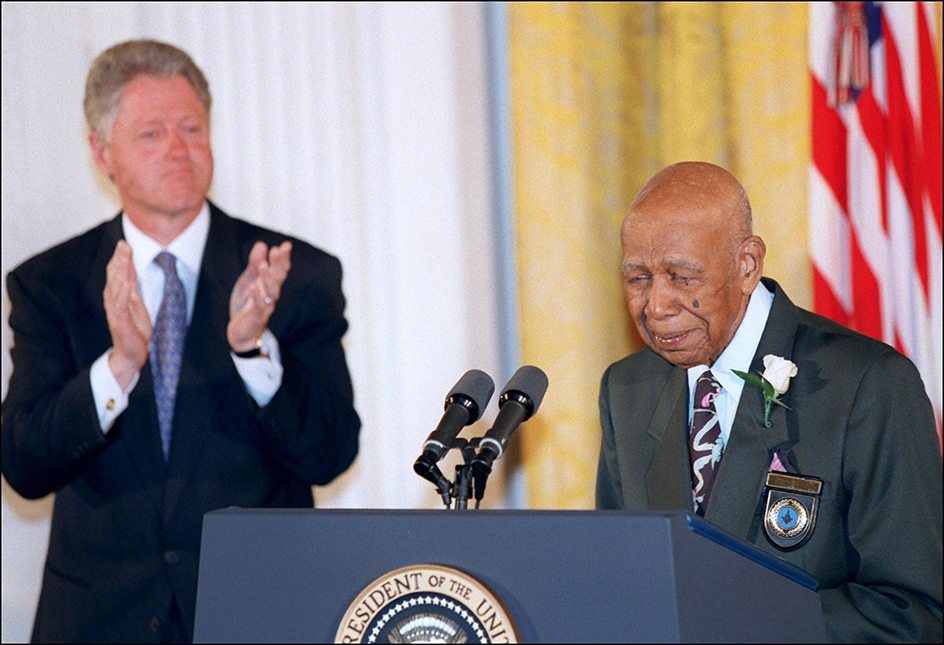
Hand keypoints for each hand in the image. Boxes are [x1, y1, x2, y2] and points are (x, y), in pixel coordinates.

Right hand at [104, 240, 151, 388]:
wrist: (131, 354)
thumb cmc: (134, 330)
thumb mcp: (136, 305)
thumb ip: (132, 289)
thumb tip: (130, 271)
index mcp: (118, 297)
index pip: (117, 274)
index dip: (121, 258)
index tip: (124, 243)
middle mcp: (113, 302)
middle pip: (114, 277)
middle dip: (119, 260)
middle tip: (124, 244)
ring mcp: (115, 311)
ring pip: (115, 287)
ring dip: (120, 271)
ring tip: (124, 257)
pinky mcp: (119, 322)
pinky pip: (120, 305)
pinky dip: (122, 293)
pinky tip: (125, 282)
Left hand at [228, 241, 291, 351]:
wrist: (241, 331)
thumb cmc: (247, 304)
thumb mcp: (248, 280)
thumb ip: (254, 264)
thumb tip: (262, 244)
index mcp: (269, 284)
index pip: (279, 269)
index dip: (282, 258)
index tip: (285, 245)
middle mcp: (270, 294)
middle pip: (278, 278)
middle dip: (279, 264)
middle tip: (280, 250)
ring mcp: (265, 306)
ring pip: (271, 292)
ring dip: (267, 278)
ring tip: (263, 264)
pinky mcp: (257, 318)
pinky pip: (259, 307)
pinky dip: (256, 297)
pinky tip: (253, 286)